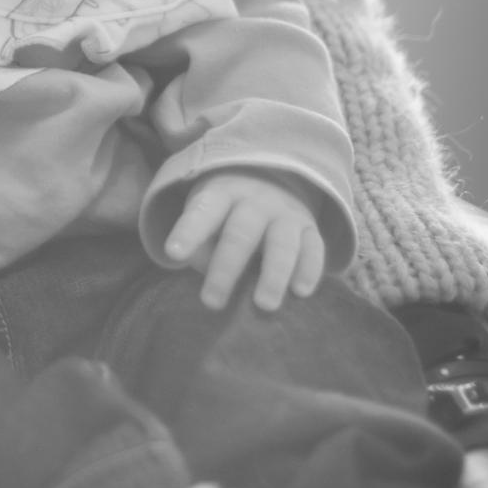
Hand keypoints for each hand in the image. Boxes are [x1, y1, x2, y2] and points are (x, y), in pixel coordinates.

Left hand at [164, 169, 325, 310]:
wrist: (272, 182)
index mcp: (222, 194)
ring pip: (282, 242)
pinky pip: (314, 248)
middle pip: (240, 232)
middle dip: (226, 268)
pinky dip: (309, 269)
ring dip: (273, 274)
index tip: (173, 254)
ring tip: (263, 305)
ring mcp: (285, 213)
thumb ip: (202, 246)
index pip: (203, 211)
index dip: (188, 231)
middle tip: (212, 303)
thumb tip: (210, 274)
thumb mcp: (207, 219)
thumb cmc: (227, 214)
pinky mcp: (310, 229)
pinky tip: (300, 292)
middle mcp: (255, 201)